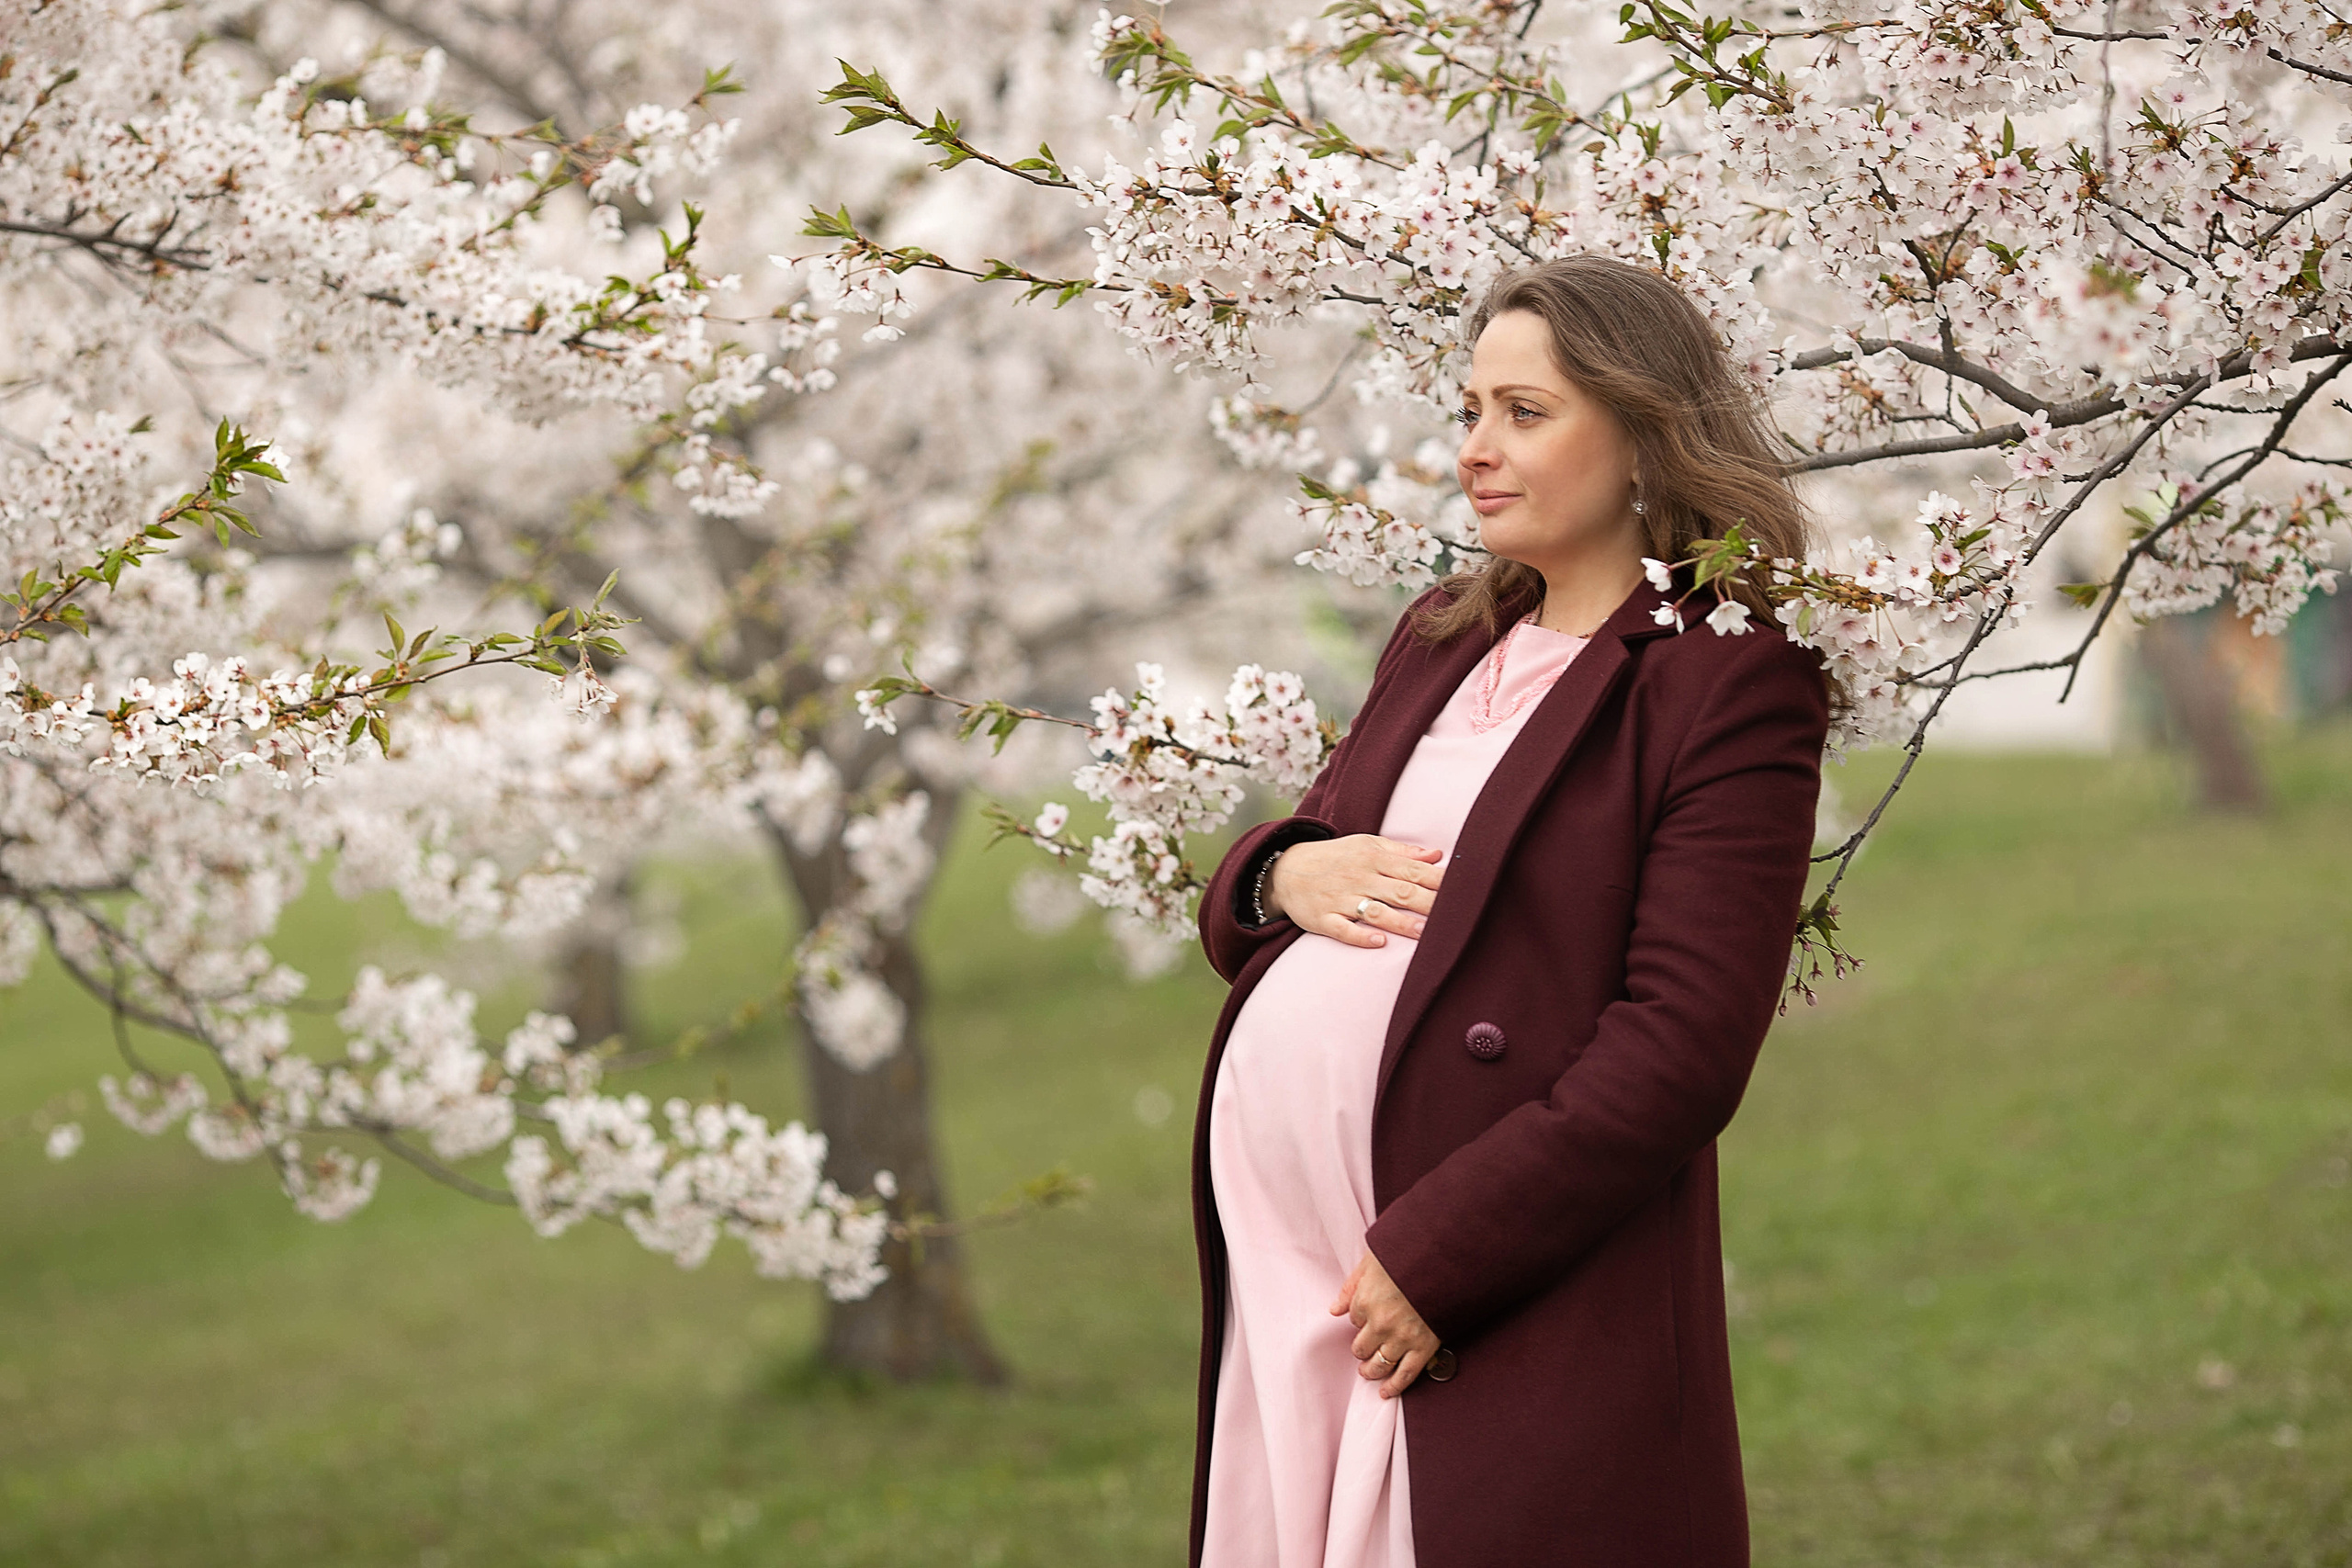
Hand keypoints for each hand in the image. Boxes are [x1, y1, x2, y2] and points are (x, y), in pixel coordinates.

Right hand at [1263, 834, 1442, 948]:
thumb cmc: (1335, 858)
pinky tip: (1379, 942)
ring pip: (1376, 912)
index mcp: (1373, 858)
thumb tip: (1436, 856)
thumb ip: (1402, 852)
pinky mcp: (1323, 919)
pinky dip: (1360, 936)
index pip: (1413, 869)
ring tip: (1425, 933)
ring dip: (1401, 922)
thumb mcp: (1366, 846)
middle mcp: (1359, 877)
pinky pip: (1343, 929)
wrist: (1285, 870)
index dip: (1438, 880)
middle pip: (1400, 891)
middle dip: (1428, 902)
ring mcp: (1340, 899)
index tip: (1463, 888)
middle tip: (1455, 914)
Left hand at [1330, 1249, 1441, 1398]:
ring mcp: (1402, 1338)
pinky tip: (1386, 1392)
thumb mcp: (1372, 1261)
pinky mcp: (1423, 1347)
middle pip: (1361, 1347)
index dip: (1360, 1317)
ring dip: (1371, 1371)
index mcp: (1365, 1301)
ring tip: (1368, 1372)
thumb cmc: (1408, 1256)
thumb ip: (1351, 1286)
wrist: (1445, 1261)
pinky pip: (1406, 1374)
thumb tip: (1334, 1309)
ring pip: (1379, 1365)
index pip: (1353, 1319)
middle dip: (1361, 1348)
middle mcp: (1380, 1323)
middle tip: (1363, 1348)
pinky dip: (1395, 1387)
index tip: (1369, 1314)